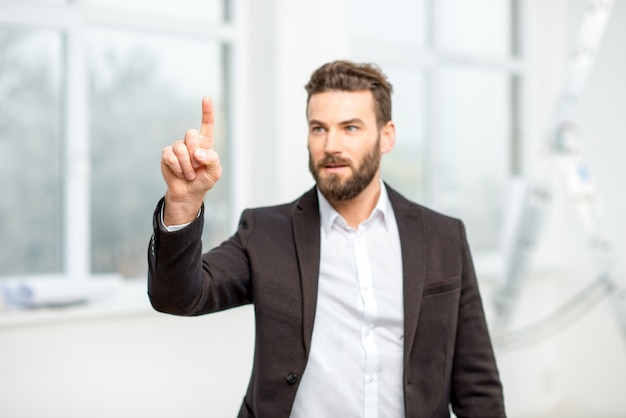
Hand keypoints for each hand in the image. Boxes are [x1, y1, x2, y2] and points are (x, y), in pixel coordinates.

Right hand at [160, 96, 222, 224]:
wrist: (188, 193)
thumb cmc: (204, 180)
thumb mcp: (215, 173)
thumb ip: (213, 160)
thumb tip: (199, 153)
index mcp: (205, 143)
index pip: (207, 124)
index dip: (207, 111)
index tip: (207, 97)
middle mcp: (191, 142)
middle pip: (191, 134)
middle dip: (194, 151)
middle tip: (197, 166)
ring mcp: (177, 147)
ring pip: (180, 148)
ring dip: (187, 166)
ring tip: (190, 174)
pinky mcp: (167, 154)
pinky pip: (171, 157)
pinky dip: (178, 168)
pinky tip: (180, 173)